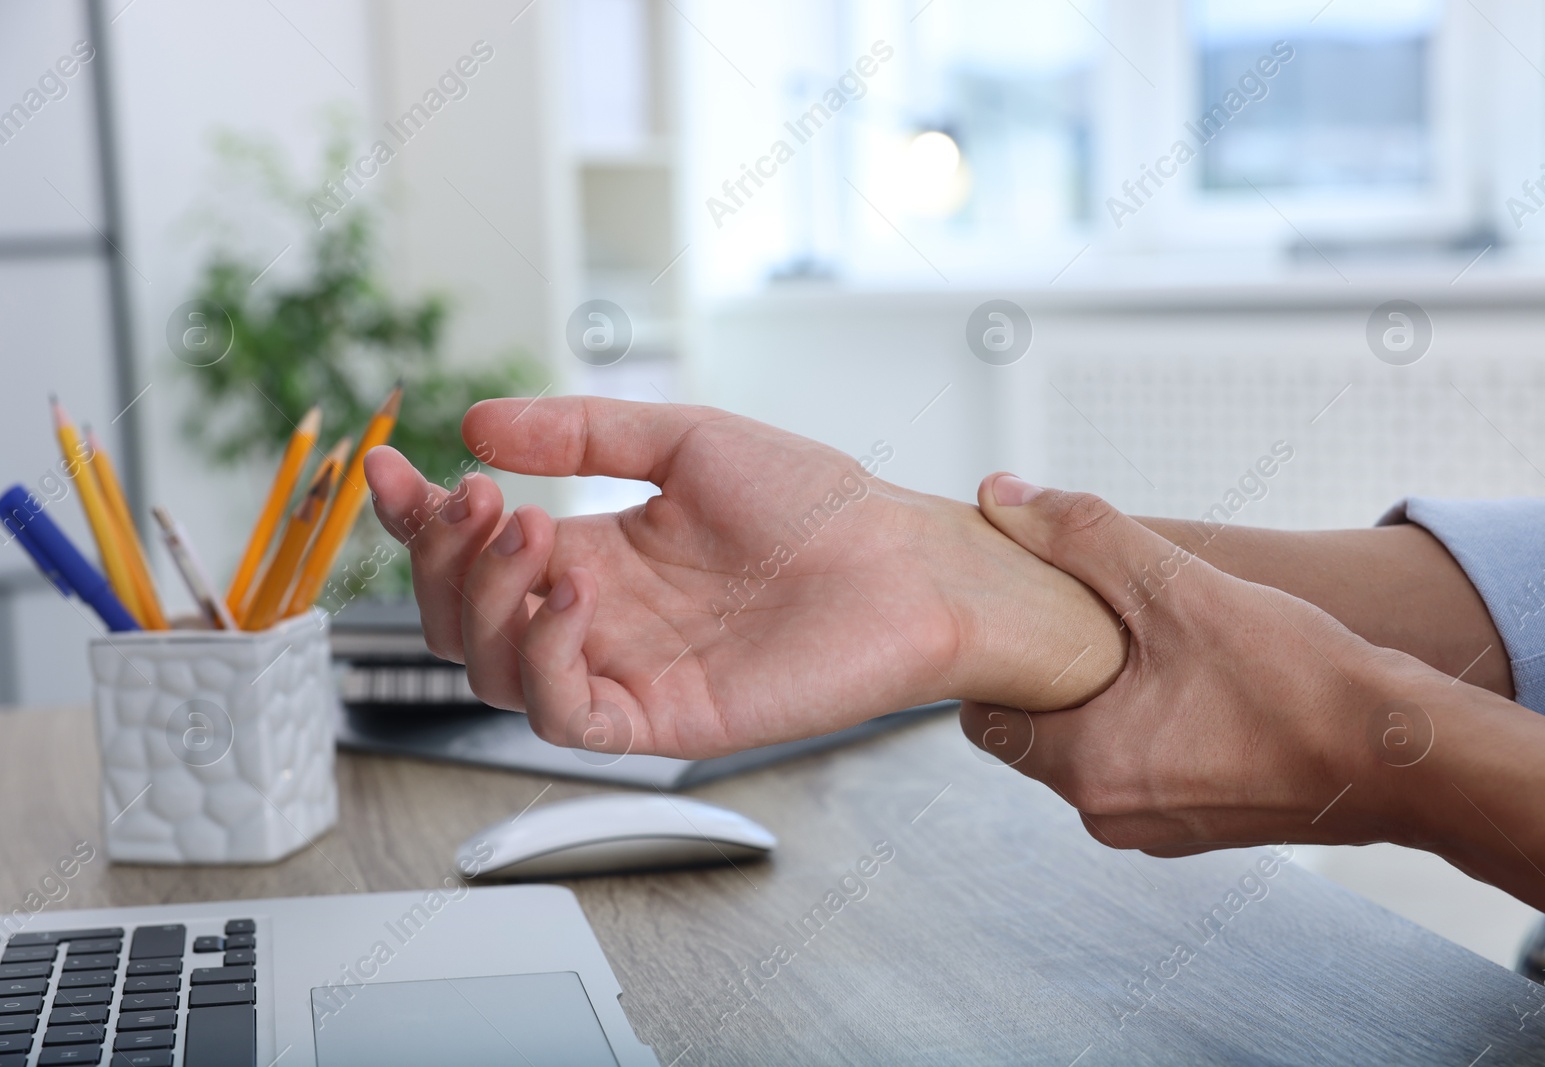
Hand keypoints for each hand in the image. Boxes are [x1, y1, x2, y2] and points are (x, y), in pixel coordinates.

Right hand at [365, 397, 1122, 757]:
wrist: (901, 563)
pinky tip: (577, 594)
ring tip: (530, 531)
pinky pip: (564, 715)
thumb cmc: (815, 504)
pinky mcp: (661, 720)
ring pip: (491, 672)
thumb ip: (582, 435)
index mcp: (598, 556)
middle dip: (442, 559)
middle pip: (460, 620)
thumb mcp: (684, 442)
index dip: (418, 517)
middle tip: (480, 499)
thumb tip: (477, 423)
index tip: (389, 466)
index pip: (476, 552)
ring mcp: (625, 673)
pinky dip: (545, 656)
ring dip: (485, 600)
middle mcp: (599, 621)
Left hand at [963, 474, 1432, 853]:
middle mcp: (1109, 814)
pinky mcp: (1202, 825)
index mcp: (1084, 769)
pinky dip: (1152, 724)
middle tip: (1092, 615)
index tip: (1027, 614)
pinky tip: (1195, 680)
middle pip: (1036, 734)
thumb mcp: (1175, 586)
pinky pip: (1145, 766)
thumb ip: (1079, 535)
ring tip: (1150, 642)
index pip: (984, 720)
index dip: (996, 660)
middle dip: (1054, 672)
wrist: (1408, 758)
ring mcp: (1157, 828)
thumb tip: (1000, 494)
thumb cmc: (1296, 680)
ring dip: (1105, 696)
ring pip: (1093, 749)